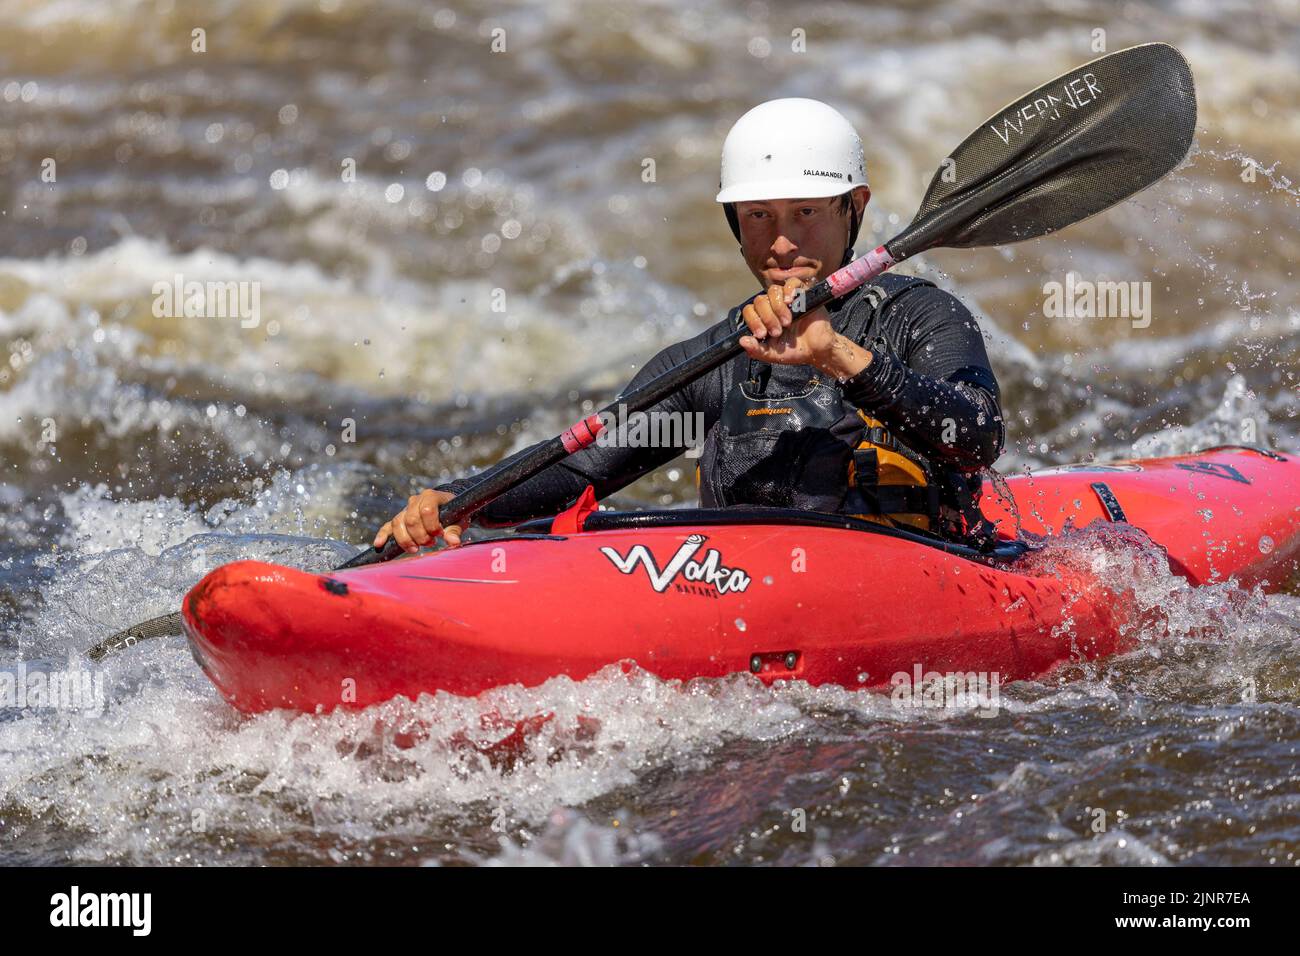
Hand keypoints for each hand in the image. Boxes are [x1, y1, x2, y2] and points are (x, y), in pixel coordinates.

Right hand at [373, 489, 466, 552]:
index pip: (427, 511)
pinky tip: (378, 544)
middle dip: (420, 536)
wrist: (446, 507)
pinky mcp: (400, 519)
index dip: (432, 526)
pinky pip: (388, 526)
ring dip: (406, 539)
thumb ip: (455, 530)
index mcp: (430, 496)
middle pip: (411, 520)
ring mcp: (406, 509)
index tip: (439, 535)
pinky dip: (383, 535)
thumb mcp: (459, 520)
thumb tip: (453, 542)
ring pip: (398, 524)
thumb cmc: (454, 513)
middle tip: (431, 543)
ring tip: (416, 549)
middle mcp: (415, 500)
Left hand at [739, 278, 873, 379]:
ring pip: (773, 291)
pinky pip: (792, 282)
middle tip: (778, 332)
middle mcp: (773, 306)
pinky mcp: (802, 293)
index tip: (762, 334)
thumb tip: (742, 341)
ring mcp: (787, 299)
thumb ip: (756, 350)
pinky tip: (790, 302)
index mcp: (763, 318)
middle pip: (760, 300)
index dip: (753, 321)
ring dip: (777, 308)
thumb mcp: (772, 354)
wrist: (817, 351)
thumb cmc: (795, 351)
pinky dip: (788, 290)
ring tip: (787, 322)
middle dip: (767, 318)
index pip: (749, 310)